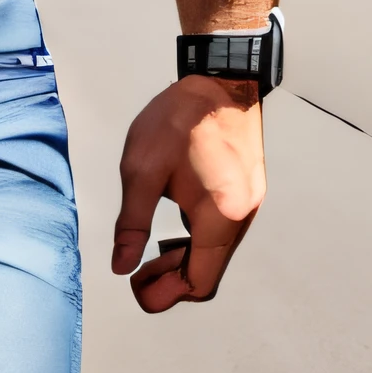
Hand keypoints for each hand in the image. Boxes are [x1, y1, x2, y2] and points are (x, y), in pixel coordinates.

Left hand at [108, 74, 265, 311]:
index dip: (166, 293)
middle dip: (172, 278)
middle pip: (210, 272)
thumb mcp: (141, 171)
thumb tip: (121, 266)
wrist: (220, 79)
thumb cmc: (178, 119)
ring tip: (152, 249)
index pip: (199, 282)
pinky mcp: (248, 192)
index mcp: (220, 217)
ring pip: (217, 253)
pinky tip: (175, 225)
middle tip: (138, 269)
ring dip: (185, 259)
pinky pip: (223, 232)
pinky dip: (198, 240)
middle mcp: (242, 217)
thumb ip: (131, 224)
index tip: (137, 283)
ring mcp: (249, 204)